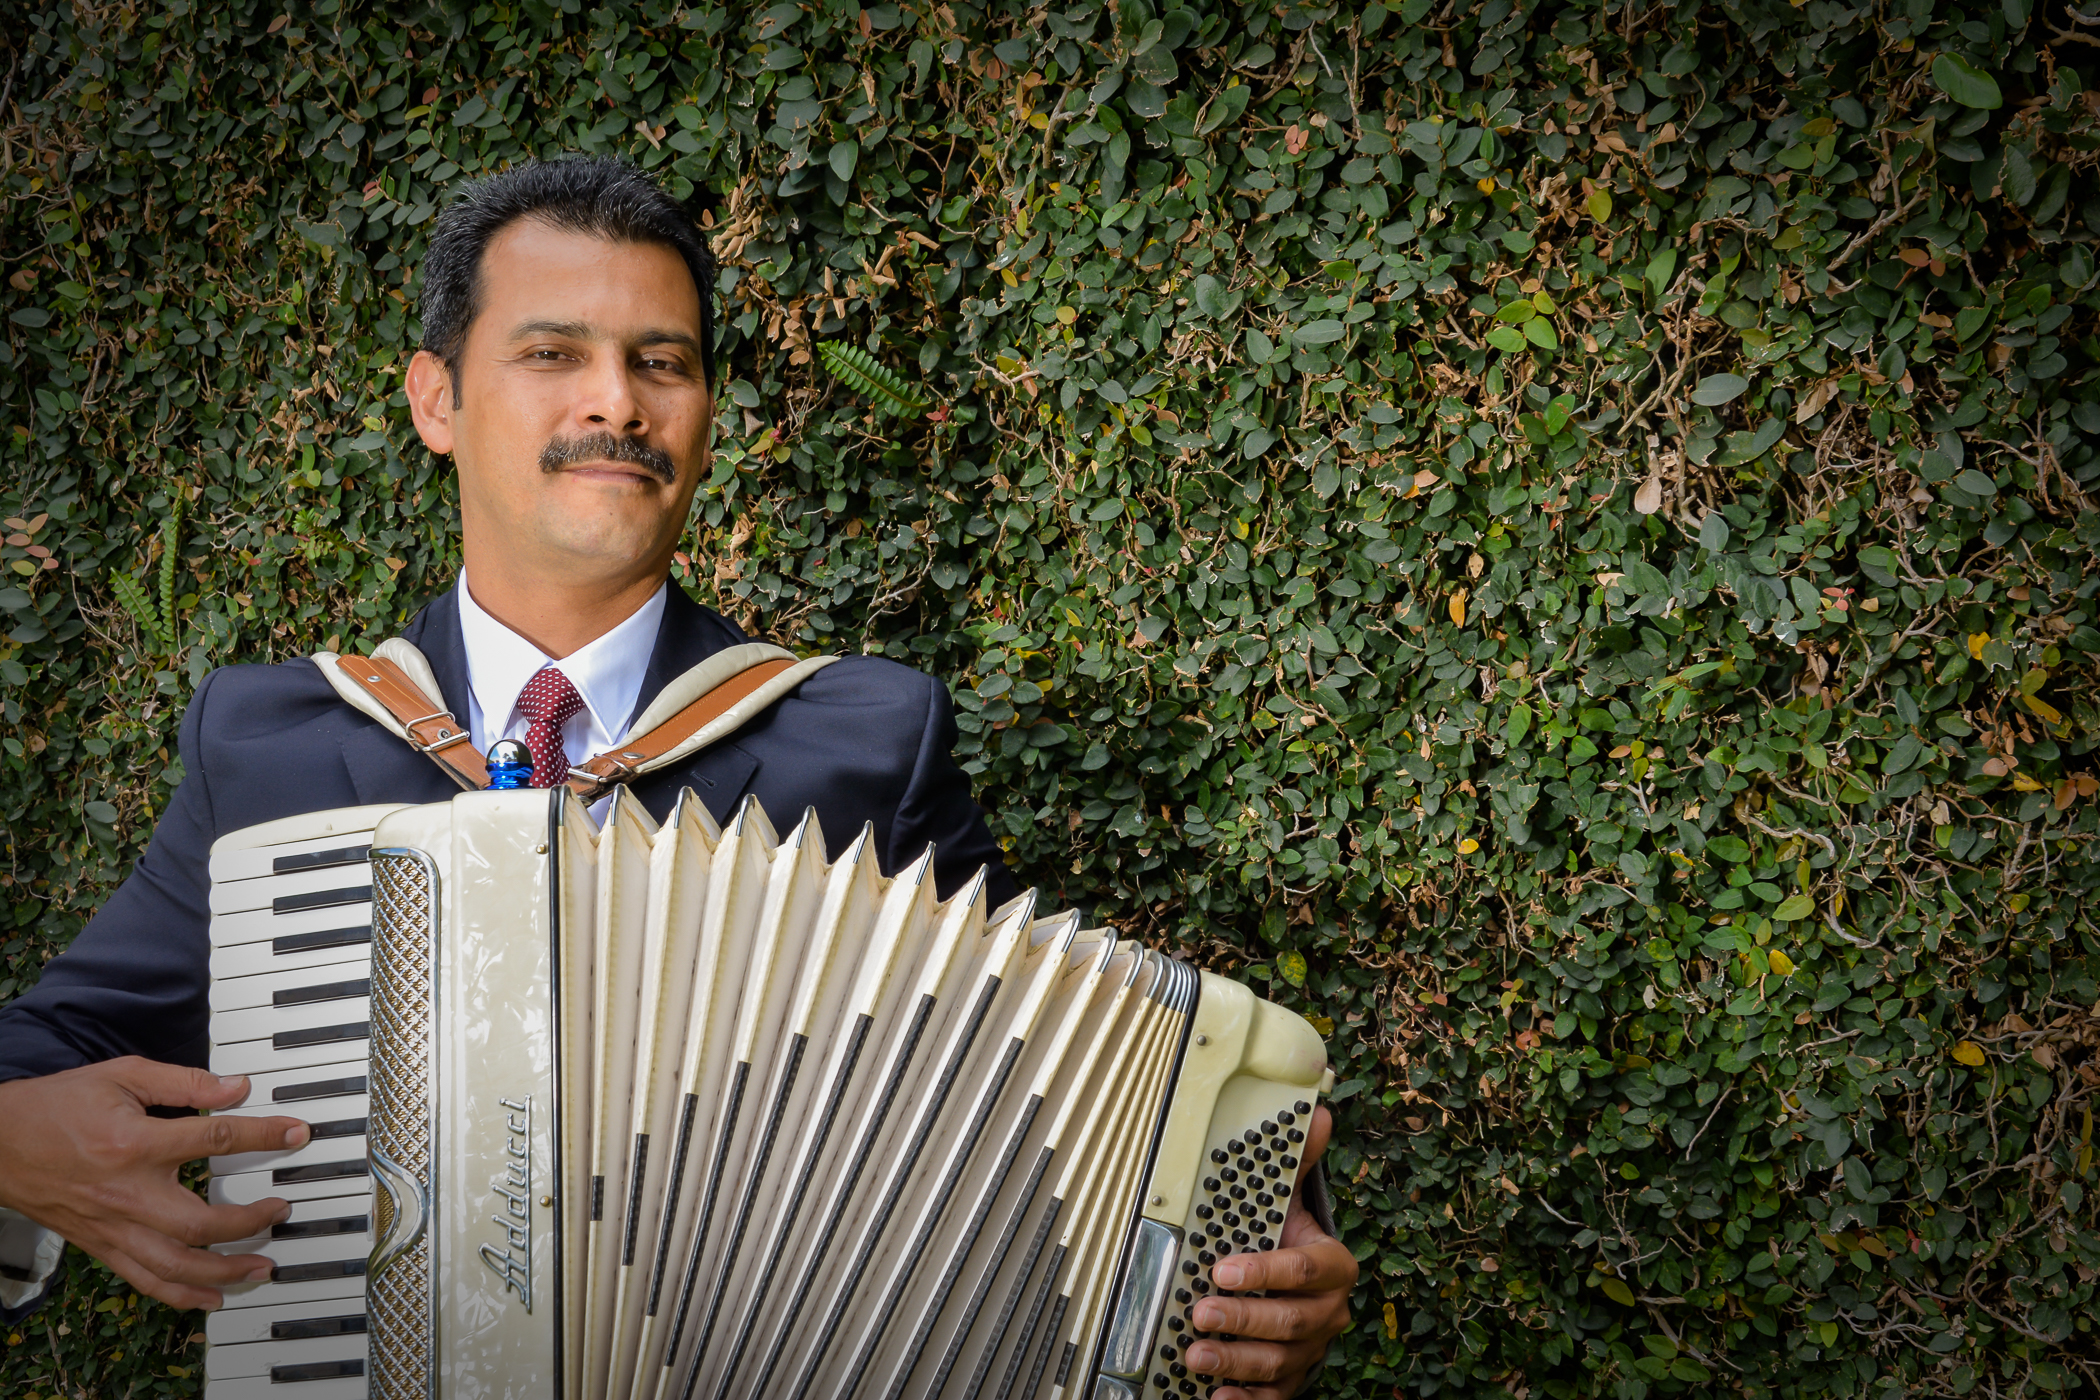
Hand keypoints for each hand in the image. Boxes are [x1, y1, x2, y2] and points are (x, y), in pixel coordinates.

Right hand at [0, 1057, 309, 1309]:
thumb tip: (237, 1086)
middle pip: (198, 1222)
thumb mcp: (121, 1075)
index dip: (263, 1136)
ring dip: (224, 1271)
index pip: (215, 1140)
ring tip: (262, 1268)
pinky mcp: (99, 1244)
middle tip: (281, 1211)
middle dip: (249, 1223)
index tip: (296, 1134)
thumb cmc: (57, 1106)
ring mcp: (111, 1226)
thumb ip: (183, 1081)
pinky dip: (180, 1294)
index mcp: (134, 1143)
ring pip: (174, 1264)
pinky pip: (144, 1279)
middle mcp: (125, 1193)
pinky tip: (210, 1297)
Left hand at [1184, 1105, 1356, 1398]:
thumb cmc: (1286, 1240)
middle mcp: (1326, 1312)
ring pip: (1278, 1361)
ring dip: (1235, 1362)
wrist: (1297, 1287)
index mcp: (1332, 1266)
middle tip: (1200, 1313)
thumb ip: (1295, 1162)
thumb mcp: (1289, 1200)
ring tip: (1195, 1355)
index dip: (1265, 1270)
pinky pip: (1273, 1396)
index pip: (1305, 1269)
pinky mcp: (1292, 1378)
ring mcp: (1311, 1349)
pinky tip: (1217, 1397)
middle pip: (1289, 1320)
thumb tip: (1315, 1112)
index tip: (1223, 1268)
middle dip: (1243, 1319)